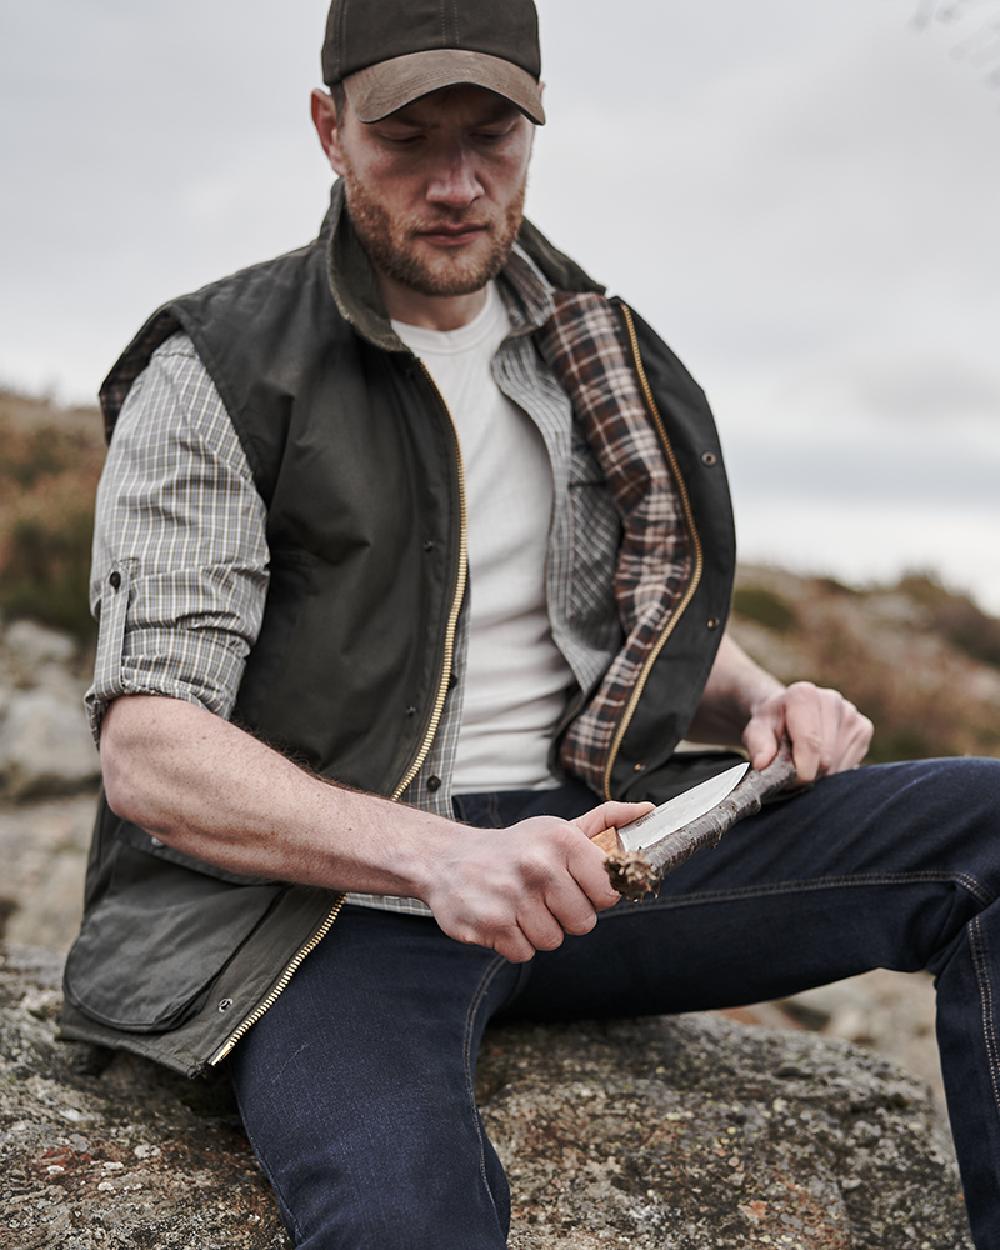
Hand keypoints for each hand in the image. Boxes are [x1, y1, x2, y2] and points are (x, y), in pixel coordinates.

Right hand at [424, 801, 652, 962]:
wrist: (447, 860)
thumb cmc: (514, 848)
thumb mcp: (556, 829)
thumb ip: (605, 821)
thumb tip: (649, 809)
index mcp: (560, 840)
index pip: (609, 890)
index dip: (596, 895)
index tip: (578, 887)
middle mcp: (537, 866)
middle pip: (584, 923)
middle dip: (566, 916)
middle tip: (544, 898)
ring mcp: (512, 897)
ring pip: (553, 941)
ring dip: (539, 930)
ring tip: (521, 906)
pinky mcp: (490, 924)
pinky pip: (524, 953)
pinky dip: (514, 942)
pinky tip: (502, 917)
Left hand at [743, 681, 873, 782]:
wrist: (787, 714)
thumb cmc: (771, 725)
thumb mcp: (756, 731)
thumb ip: (758, 745)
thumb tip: (763, 763)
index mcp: (804, 695)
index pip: (810, 742)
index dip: (801, 770)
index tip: (792, 783)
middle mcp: (831, 699)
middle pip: (826, 757)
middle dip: (809, 774)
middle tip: (793, 774)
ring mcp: (851, 713)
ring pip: (840, 765)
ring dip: (822, 775)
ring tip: (806, 764)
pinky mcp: (864, 728)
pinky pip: (853, 765)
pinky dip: (835, 772)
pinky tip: (821, 760)